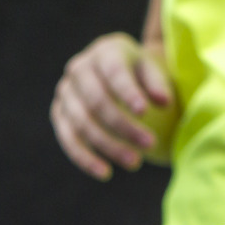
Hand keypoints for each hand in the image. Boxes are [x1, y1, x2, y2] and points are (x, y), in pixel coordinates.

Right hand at [50, 32, 175, 179]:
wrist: (119, 73)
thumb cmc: (142, 73)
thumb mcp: (154, 70)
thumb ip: (158, 83)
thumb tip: (164, 101)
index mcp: (105, 51)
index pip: (113, 72)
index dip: (127, 92)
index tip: (144, 112)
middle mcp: (79, 68)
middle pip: (97, 101)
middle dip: (123, 126)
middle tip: (151, 144)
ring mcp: (66, 91)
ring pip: (82, 123)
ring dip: (108, 146)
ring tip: (135, 163)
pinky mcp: (59, 113)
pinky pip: (68, 138)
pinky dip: (84, 158)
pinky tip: (105, 173)